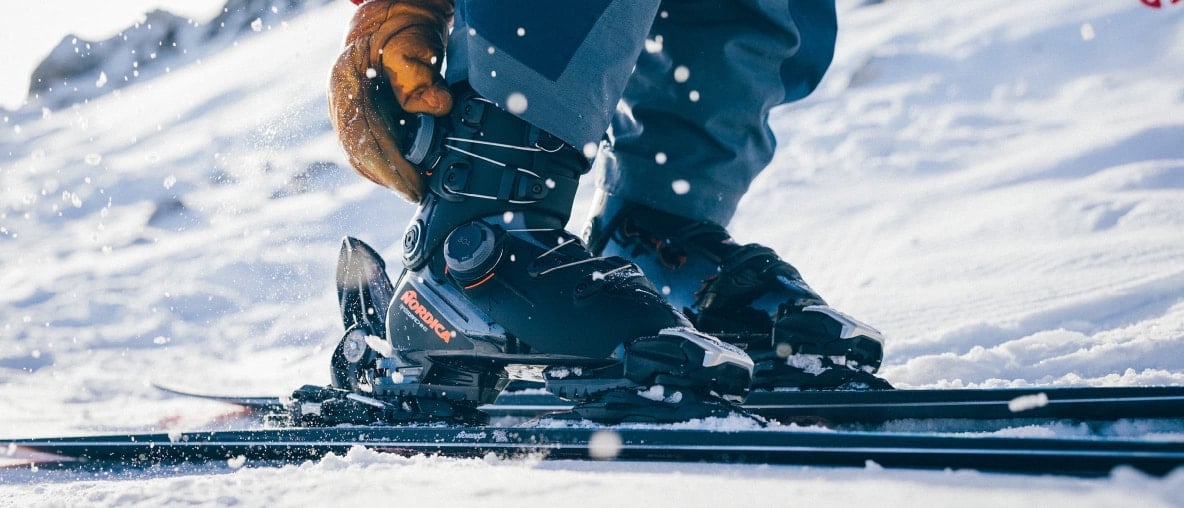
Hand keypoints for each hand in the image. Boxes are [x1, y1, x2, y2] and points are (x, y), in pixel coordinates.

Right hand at [329, 0, 453, 201]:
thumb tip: (437, 107)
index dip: (389, 166)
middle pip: (358, 151)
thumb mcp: (413, 42)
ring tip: (416, 188)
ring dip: (387, 176)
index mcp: (348, 82)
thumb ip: (422, 74)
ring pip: (360, 155)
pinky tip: (406, 176)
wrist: (390, 23)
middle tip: (418, 193)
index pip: (363, 135)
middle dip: (389, 178)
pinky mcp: (357, 119)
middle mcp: (341, 101)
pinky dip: (385, 167)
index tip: (413, 185)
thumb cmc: (402, 31)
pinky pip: (366, 150)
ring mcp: (346, 111)